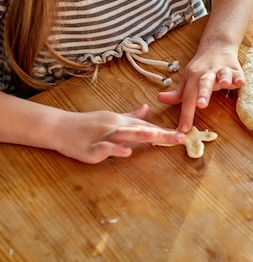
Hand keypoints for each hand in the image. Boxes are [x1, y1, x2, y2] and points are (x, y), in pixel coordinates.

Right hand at [53, 104, 183, 162]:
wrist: (60, 127)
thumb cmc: (88, 124)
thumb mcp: (112, 117)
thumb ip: (131, 116)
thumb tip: (147, 109)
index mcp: (123, 121)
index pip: (148, 126)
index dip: (166, 131)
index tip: (184, 134)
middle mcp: (116, 126)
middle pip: (142, 130)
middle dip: (162, 134)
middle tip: (180, 138)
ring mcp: (104, 136)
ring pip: (124, 135)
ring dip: (140, 135)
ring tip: (156, 136)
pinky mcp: (92, 148)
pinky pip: (105, 148)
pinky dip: (115, 150)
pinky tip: (126, 152)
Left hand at [157, 46, 244, 131]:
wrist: (217, 46)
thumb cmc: (201, 67)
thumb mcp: (188, 79)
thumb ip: (178, 93)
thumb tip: (160, 99)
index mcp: (193, 77)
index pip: (188, 97)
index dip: (186, 114)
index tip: (183, 129)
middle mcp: (207, 73)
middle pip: (204, 83)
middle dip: (203, 93)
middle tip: (201, 104)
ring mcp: (222, 70)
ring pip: (223, 74)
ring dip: (224, 78)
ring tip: (225, 84)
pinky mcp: (235, 69)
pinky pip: (238, 73)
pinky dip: (239, 77)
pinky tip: (240, 82)